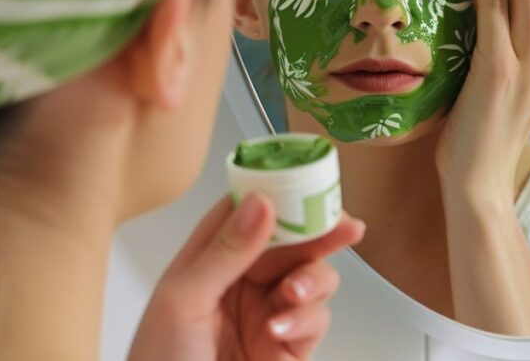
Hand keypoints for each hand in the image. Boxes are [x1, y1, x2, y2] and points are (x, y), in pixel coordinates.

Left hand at [128, 194, 364, 360]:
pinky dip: (306, 320)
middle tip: (345, 228)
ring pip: (312, 277)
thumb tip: (259, 202)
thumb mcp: (183, 301)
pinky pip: (315, 319)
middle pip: (291, 242)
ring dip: (312, 279)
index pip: (248, 213)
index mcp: (209, 260)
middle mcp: (241, 282)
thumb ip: (225, 251)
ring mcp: (266, 313)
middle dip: (319, 233)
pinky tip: (280, 330)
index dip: (280, 194)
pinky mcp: (287, 346)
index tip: (309, 184)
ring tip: (293, 294)